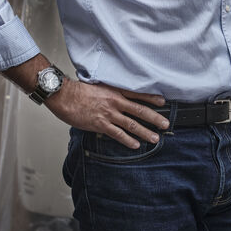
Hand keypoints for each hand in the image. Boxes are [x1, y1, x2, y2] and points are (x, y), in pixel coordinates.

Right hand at [48, 80, 170, 149]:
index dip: (151, 99)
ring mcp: (109, 114)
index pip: (138, 95)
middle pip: (139, 110)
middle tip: (165, 123)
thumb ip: (111, 93)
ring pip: (131, 124)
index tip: (163, 102)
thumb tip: (119, 98)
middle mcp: (115, 102)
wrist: (65, 95)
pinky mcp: (100, 124)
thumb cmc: (79, 91)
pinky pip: (117, 134)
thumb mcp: (99, 86)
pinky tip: (135, 144)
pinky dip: (128, 140)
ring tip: (155, 138)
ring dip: (145, 132)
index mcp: (115, 91)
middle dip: (154, 118)